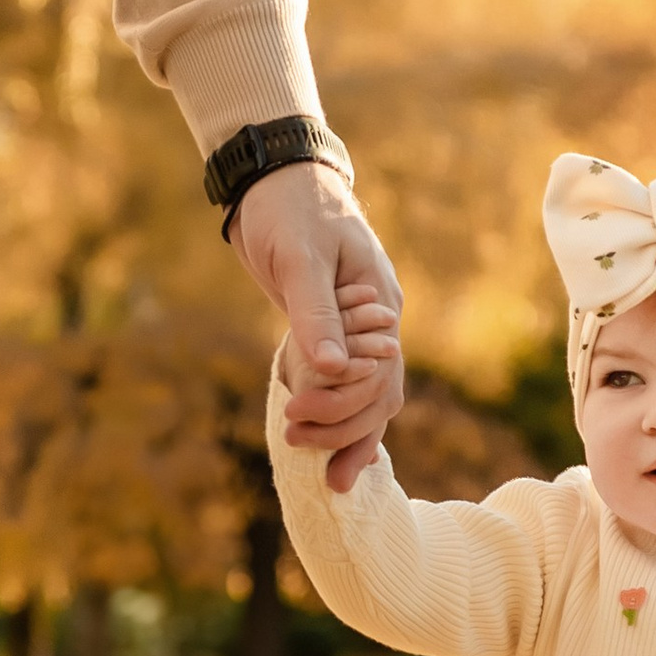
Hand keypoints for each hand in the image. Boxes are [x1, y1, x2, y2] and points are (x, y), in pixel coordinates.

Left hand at [231, 159, 402, 491]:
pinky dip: (340, 413)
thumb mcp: (301, 257)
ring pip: (367, 393)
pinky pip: (346, 380)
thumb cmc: (290, 208)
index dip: (344, 406)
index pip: (379, 373)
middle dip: (347, 429)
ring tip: (328, 477)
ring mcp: (358, 326)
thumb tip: (330, 371)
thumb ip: (316, 313)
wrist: (275, 178)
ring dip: (347, 431)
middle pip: (380, 392)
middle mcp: (377, 320)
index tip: (299, 421)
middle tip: (304, 453)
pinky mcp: (332, 327)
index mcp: (380, 301)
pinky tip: (330, 446)